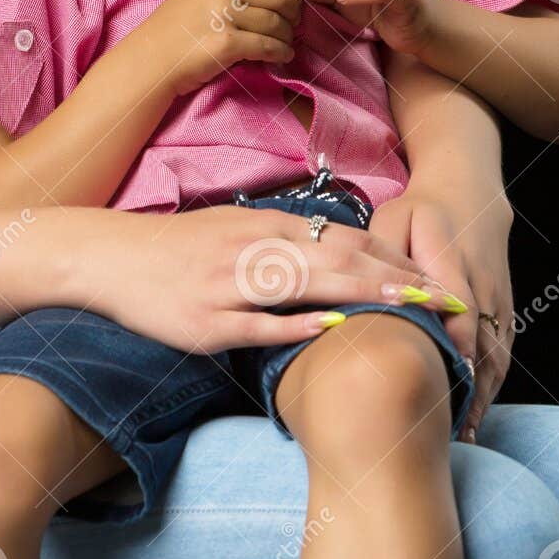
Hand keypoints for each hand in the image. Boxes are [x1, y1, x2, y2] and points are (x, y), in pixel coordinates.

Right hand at [89, 203, 468, 354]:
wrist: (110, 257)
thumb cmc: (178, 250)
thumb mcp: (236, 232)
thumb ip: (283, 242)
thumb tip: (335, 254)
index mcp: (266, 226)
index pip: (346, 240)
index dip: (395, 259)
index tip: (438, 278)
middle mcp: (255, 248)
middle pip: (340, 259)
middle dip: (398, 279)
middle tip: (448, 299)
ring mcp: (231, 284)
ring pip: (307, 284)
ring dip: (364, 295)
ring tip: (412, 310)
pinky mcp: (208, 320)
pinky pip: (258, 323)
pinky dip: (296, 326)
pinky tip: (332, 331)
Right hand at [140, 0, 303, 98]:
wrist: (149, 59)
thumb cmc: (176, 27)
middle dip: (294, 10)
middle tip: (294, 23)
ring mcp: (224, 15)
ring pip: (277, 22)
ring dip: (288, 35)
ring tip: (286, 42)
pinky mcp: (226, 44)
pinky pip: (268, 46)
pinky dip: (281, 52)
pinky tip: (282, 56)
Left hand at [369, 183, 514, 441]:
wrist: (470, 193)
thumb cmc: (421, 211)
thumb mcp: (394, 220)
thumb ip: (382, 257)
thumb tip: (370, 293)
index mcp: (451, 263)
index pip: (455, 313)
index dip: (450, 351)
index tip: (439, 389)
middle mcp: (480, 287)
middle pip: (480, 345)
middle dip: (465, 389)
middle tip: (444, 433)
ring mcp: (497, 301)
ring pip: (495, 355)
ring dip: (481, 396)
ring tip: (460, 435)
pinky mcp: (504, 310)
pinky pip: (502, 353)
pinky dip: (491, 386)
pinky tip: (475, 415)